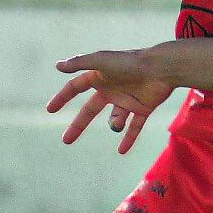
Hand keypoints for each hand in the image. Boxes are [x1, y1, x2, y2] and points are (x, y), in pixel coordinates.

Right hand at [49, 50, 173, 151]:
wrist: (162, 68)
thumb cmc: (131, 62)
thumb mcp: (102, 61)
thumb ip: (80, 63)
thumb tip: (58, 65)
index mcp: (100, 77)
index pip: (75, 87)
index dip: (63, 97)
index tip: (50, 110)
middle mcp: (112, 88)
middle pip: (90, 110)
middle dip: (78, 124)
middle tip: (66, 140)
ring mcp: (127, 99)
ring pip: (115, 119)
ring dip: (115, 124)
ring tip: (117, 122)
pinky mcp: (143, 108)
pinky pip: (134, 127)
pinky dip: (128, 138)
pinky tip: (121, 151)